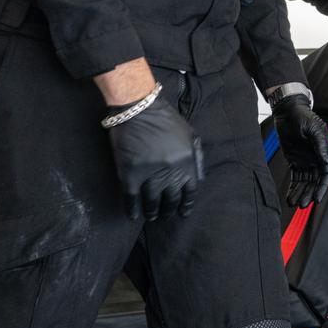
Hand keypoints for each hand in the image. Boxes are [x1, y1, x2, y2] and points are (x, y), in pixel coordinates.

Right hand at [105, 96, 203, 221]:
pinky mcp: (129, 174)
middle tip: (166, 215)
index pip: (190, 191)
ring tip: (152, 217)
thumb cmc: (167, 121)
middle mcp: (170, 173)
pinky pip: (131, 198)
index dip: (187, 204)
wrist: (139, 110)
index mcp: (187, 163)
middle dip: (169, 210)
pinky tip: (133, 216)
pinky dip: (132, 209)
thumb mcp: (191, 136)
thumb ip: (197, 159)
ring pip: (152, 201)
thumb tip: (198, 180)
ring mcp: (149, 175)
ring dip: (152, 212)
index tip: (184, 213)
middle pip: (171, 199)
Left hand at [273, 94, 327, 206]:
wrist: (287, 111)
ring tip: (294, 204)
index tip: (317, 199)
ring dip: (301, 193)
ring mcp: (306, 160)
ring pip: (305, 182)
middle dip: (309, 194)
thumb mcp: (313, 128)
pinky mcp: (295, 161)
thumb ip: (320, 145)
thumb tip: (326, 161)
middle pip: (315, 181)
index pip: (325, 174)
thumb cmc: (303, 116)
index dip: (322, 187)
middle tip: (302, 204)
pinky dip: (293, 188)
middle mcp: (316, 158)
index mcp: (324, 151)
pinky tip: (290, 196)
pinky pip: (295, 177)